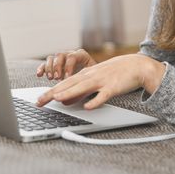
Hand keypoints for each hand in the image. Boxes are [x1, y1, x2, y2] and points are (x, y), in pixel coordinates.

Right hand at [36, 49, 96, 80]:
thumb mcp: (93, 78)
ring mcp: (61, 59)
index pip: (72, 56)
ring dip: (50, 68)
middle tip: (57, 77)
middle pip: (60, 55)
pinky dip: (42, 68)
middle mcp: (70, 54)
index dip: (68, 66)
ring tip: (51, 78)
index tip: (67, 77)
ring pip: (52, 58)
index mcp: (81, 55)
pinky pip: (45, 63)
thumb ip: (87, 80)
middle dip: (58, 67)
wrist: (93, 75)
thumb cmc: (94, 77)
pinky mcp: (54, 65)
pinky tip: (39, 75)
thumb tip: (80, 90)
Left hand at [36, 54, 164, 109]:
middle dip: (53, 93)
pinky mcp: (113, 87)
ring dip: (69, 93)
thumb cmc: (114, 74)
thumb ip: (79, 91)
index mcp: (85, 75)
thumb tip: (63, 100)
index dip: (50, 91)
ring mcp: (102, 81)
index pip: (64, 83)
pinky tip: (88, 107)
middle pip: (69, 84)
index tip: (38, 100)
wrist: (136, 66)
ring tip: (56, 99)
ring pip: (83, 87)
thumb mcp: (94, 80)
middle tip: (39, 101)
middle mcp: (90, 76)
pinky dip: (95, 100)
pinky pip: (103, 95)